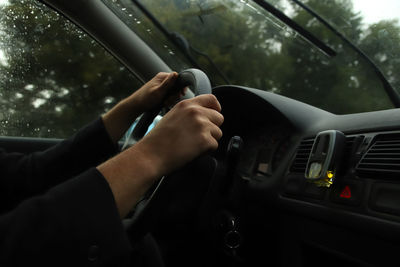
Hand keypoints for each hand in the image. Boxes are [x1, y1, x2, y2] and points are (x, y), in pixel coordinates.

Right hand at [98, 94, 222, 217]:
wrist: (151, 154)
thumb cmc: (158, 140)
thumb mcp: (172, 116)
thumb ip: (188, 113)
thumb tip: (203, 116)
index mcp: (187, 105)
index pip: (212, 99)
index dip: (216, 108)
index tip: (214, 115)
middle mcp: (196, 112)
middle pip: (219, 118)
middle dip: (212, 128)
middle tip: (198, 137)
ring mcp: (202, 125)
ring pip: (218, 133)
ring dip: (209, 140)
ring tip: (192, 145)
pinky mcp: (205, 140)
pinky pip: (214, 145)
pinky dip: (206, 151)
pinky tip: (192, 151)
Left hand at [102, 72, 181, 142]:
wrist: (137, 105)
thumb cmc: (145, 99)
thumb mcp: (158, 91)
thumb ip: (168, 83)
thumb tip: (175, 74)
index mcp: (162, 76)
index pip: (178, 78)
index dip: (180, 87)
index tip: (180, 94)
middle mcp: (163, 80)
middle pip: (177, 86)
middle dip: (174, 95)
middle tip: (167, 101)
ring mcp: (162, 86)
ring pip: (174, 92)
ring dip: (171, 99)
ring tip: (164, 103)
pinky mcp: (161, 92)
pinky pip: (169, 96)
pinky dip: (168, 101)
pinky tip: (163, 104)